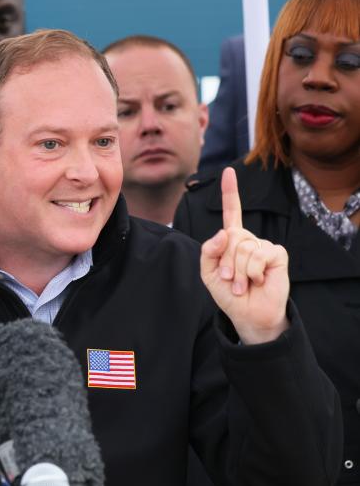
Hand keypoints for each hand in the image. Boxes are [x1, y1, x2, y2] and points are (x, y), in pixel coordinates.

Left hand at [199, 167, 290, 343]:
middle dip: (224, 262)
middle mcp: (248, 239)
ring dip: (237, 271)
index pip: (231, 213)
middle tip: (229, 280)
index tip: (229, 171)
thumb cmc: (228, 293)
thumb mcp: (208, 274)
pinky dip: (251, 272)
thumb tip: (224, 232)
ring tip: (242, 284)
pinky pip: (258, 255)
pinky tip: (257, 280)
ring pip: (243, 247)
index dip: (230, 192)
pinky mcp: (277, 254)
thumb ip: (208, 252)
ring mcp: (264, 245)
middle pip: (231, 237)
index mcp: (231, 241)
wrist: (247, 313)